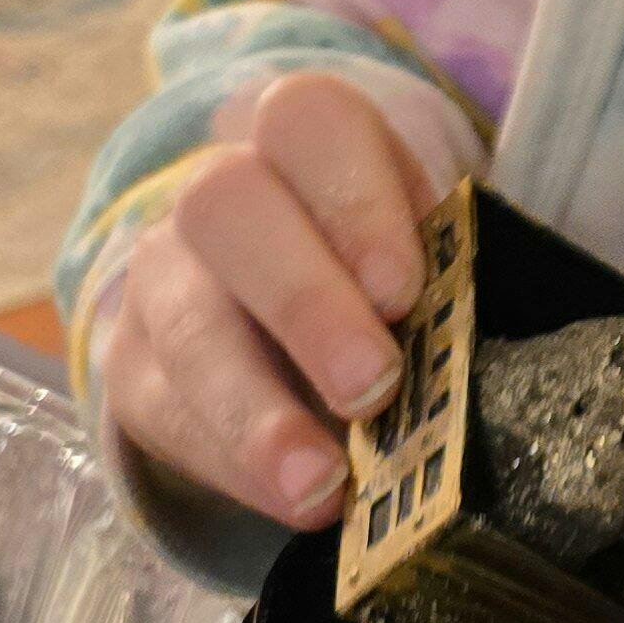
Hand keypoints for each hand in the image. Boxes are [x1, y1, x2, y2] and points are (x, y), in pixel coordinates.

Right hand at [101, 73, 431, 527]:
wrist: (271, 332)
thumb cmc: (375, 280)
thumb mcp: (416, 259)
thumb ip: (442, 283)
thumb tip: (490, 361)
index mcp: (303, 143)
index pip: (308, 121)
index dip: (354, 199)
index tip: (404, 290)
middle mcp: (218, 194)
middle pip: (226, 207)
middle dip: (305, 301)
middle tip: (373, 386)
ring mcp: (163, 276)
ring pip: (186, 319)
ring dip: (258, 409)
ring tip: (325, 481)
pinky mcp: (133, 366)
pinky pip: (164, 408)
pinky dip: (236, 462)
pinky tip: (295, 500)